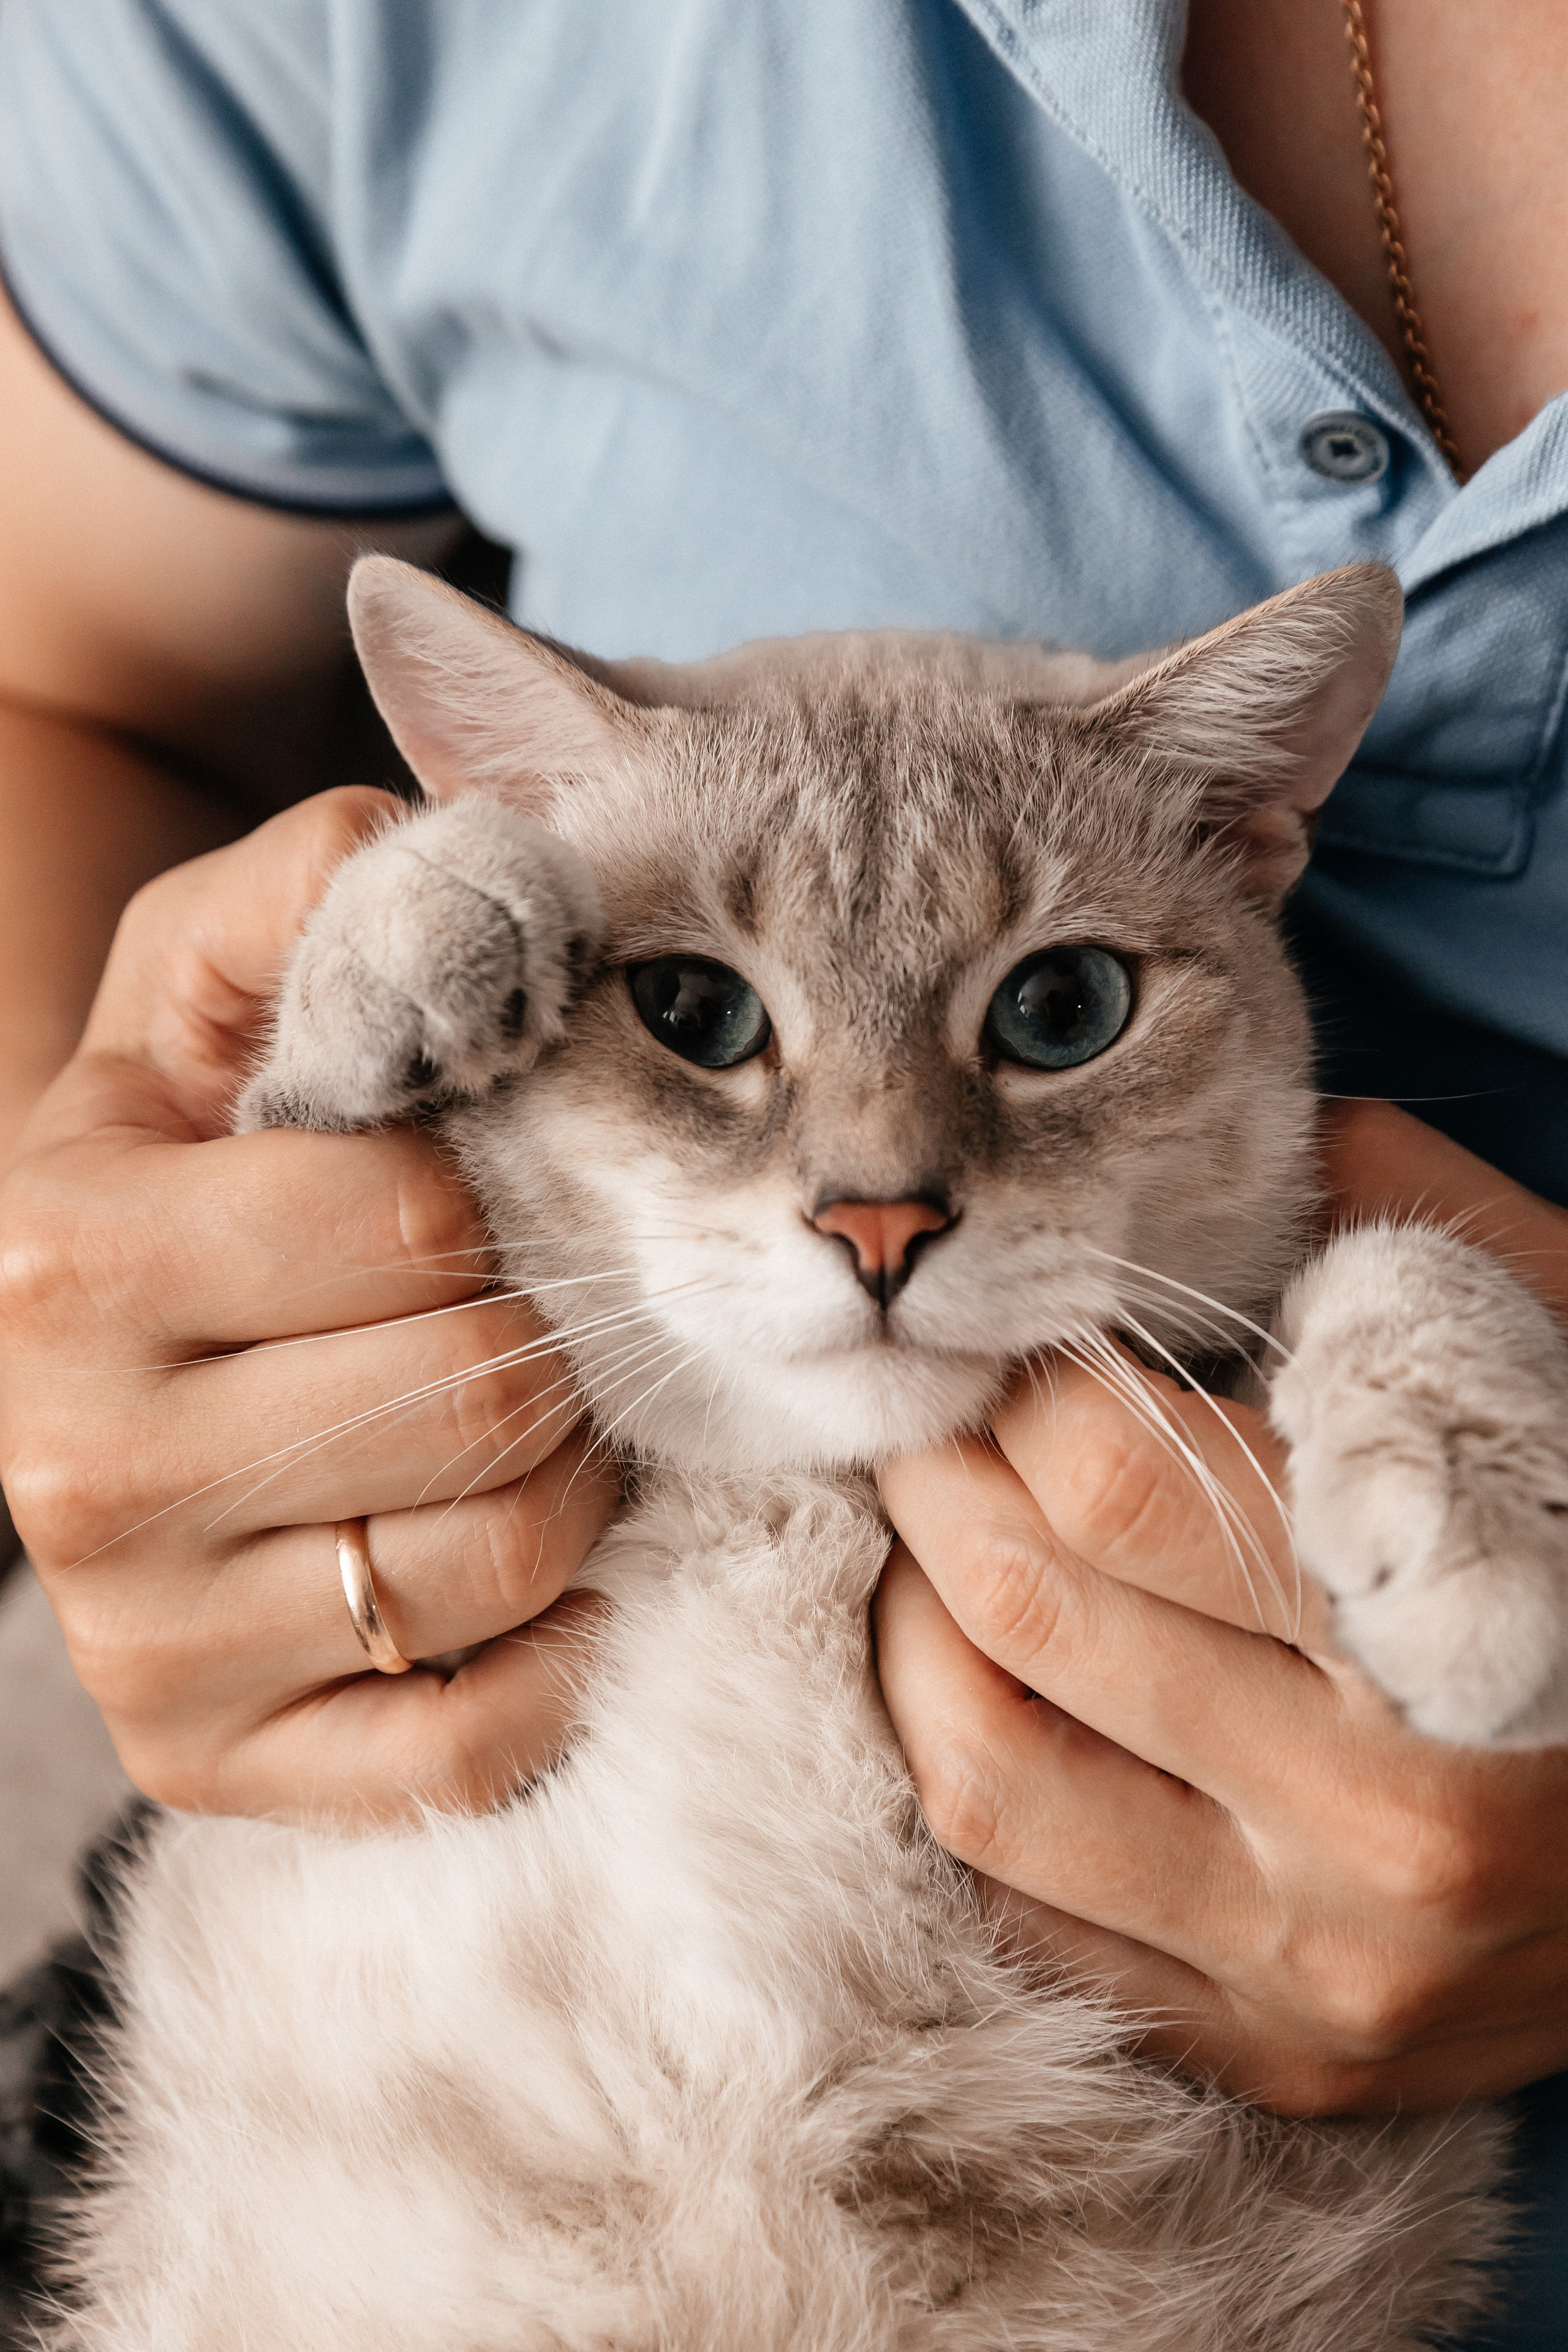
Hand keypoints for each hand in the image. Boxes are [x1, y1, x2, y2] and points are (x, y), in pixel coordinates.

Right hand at [0, 791, 615, 1828]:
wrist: (92, 1352)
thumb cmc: (185, 1159)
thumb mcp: (202, 986)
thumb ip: (311, 889)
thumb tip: (459, 836)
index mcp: (67, 1252)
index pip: (416, 1226)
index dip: (485, 1202)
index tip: (461, 1201)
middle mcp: (77, 1463)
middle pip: (478, 1396)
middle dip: (536, 1341)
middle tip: (499, 1319)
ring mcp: (141, 1640)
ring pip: (503, 1555)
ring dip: (557, 1482)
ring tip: (495, 1429)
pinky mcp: (210, 1764)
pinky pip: (474, 1736)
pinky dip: (540, 1652)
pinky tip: (501, 1570)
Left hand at [875, 1102, 1567, 2114]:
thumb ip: (1427, 1235)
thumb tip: (1275, 1123)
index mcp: (1449, 1620)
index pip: (1117, 1482)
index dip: (1027, 1385)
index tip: (1017, 1341)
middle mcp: (1380, 1820)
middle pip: (1028, 1611)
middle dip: (934, 1482)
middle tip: (926, 1415)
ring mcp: (1322, 1962)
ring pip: (988, 1779)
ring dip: (911, 1634)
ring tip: (932, 1548)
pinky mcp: (1286, 2055)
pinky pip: (1034, 1918)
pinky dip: (971, 1783)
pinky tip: (989, 1687)